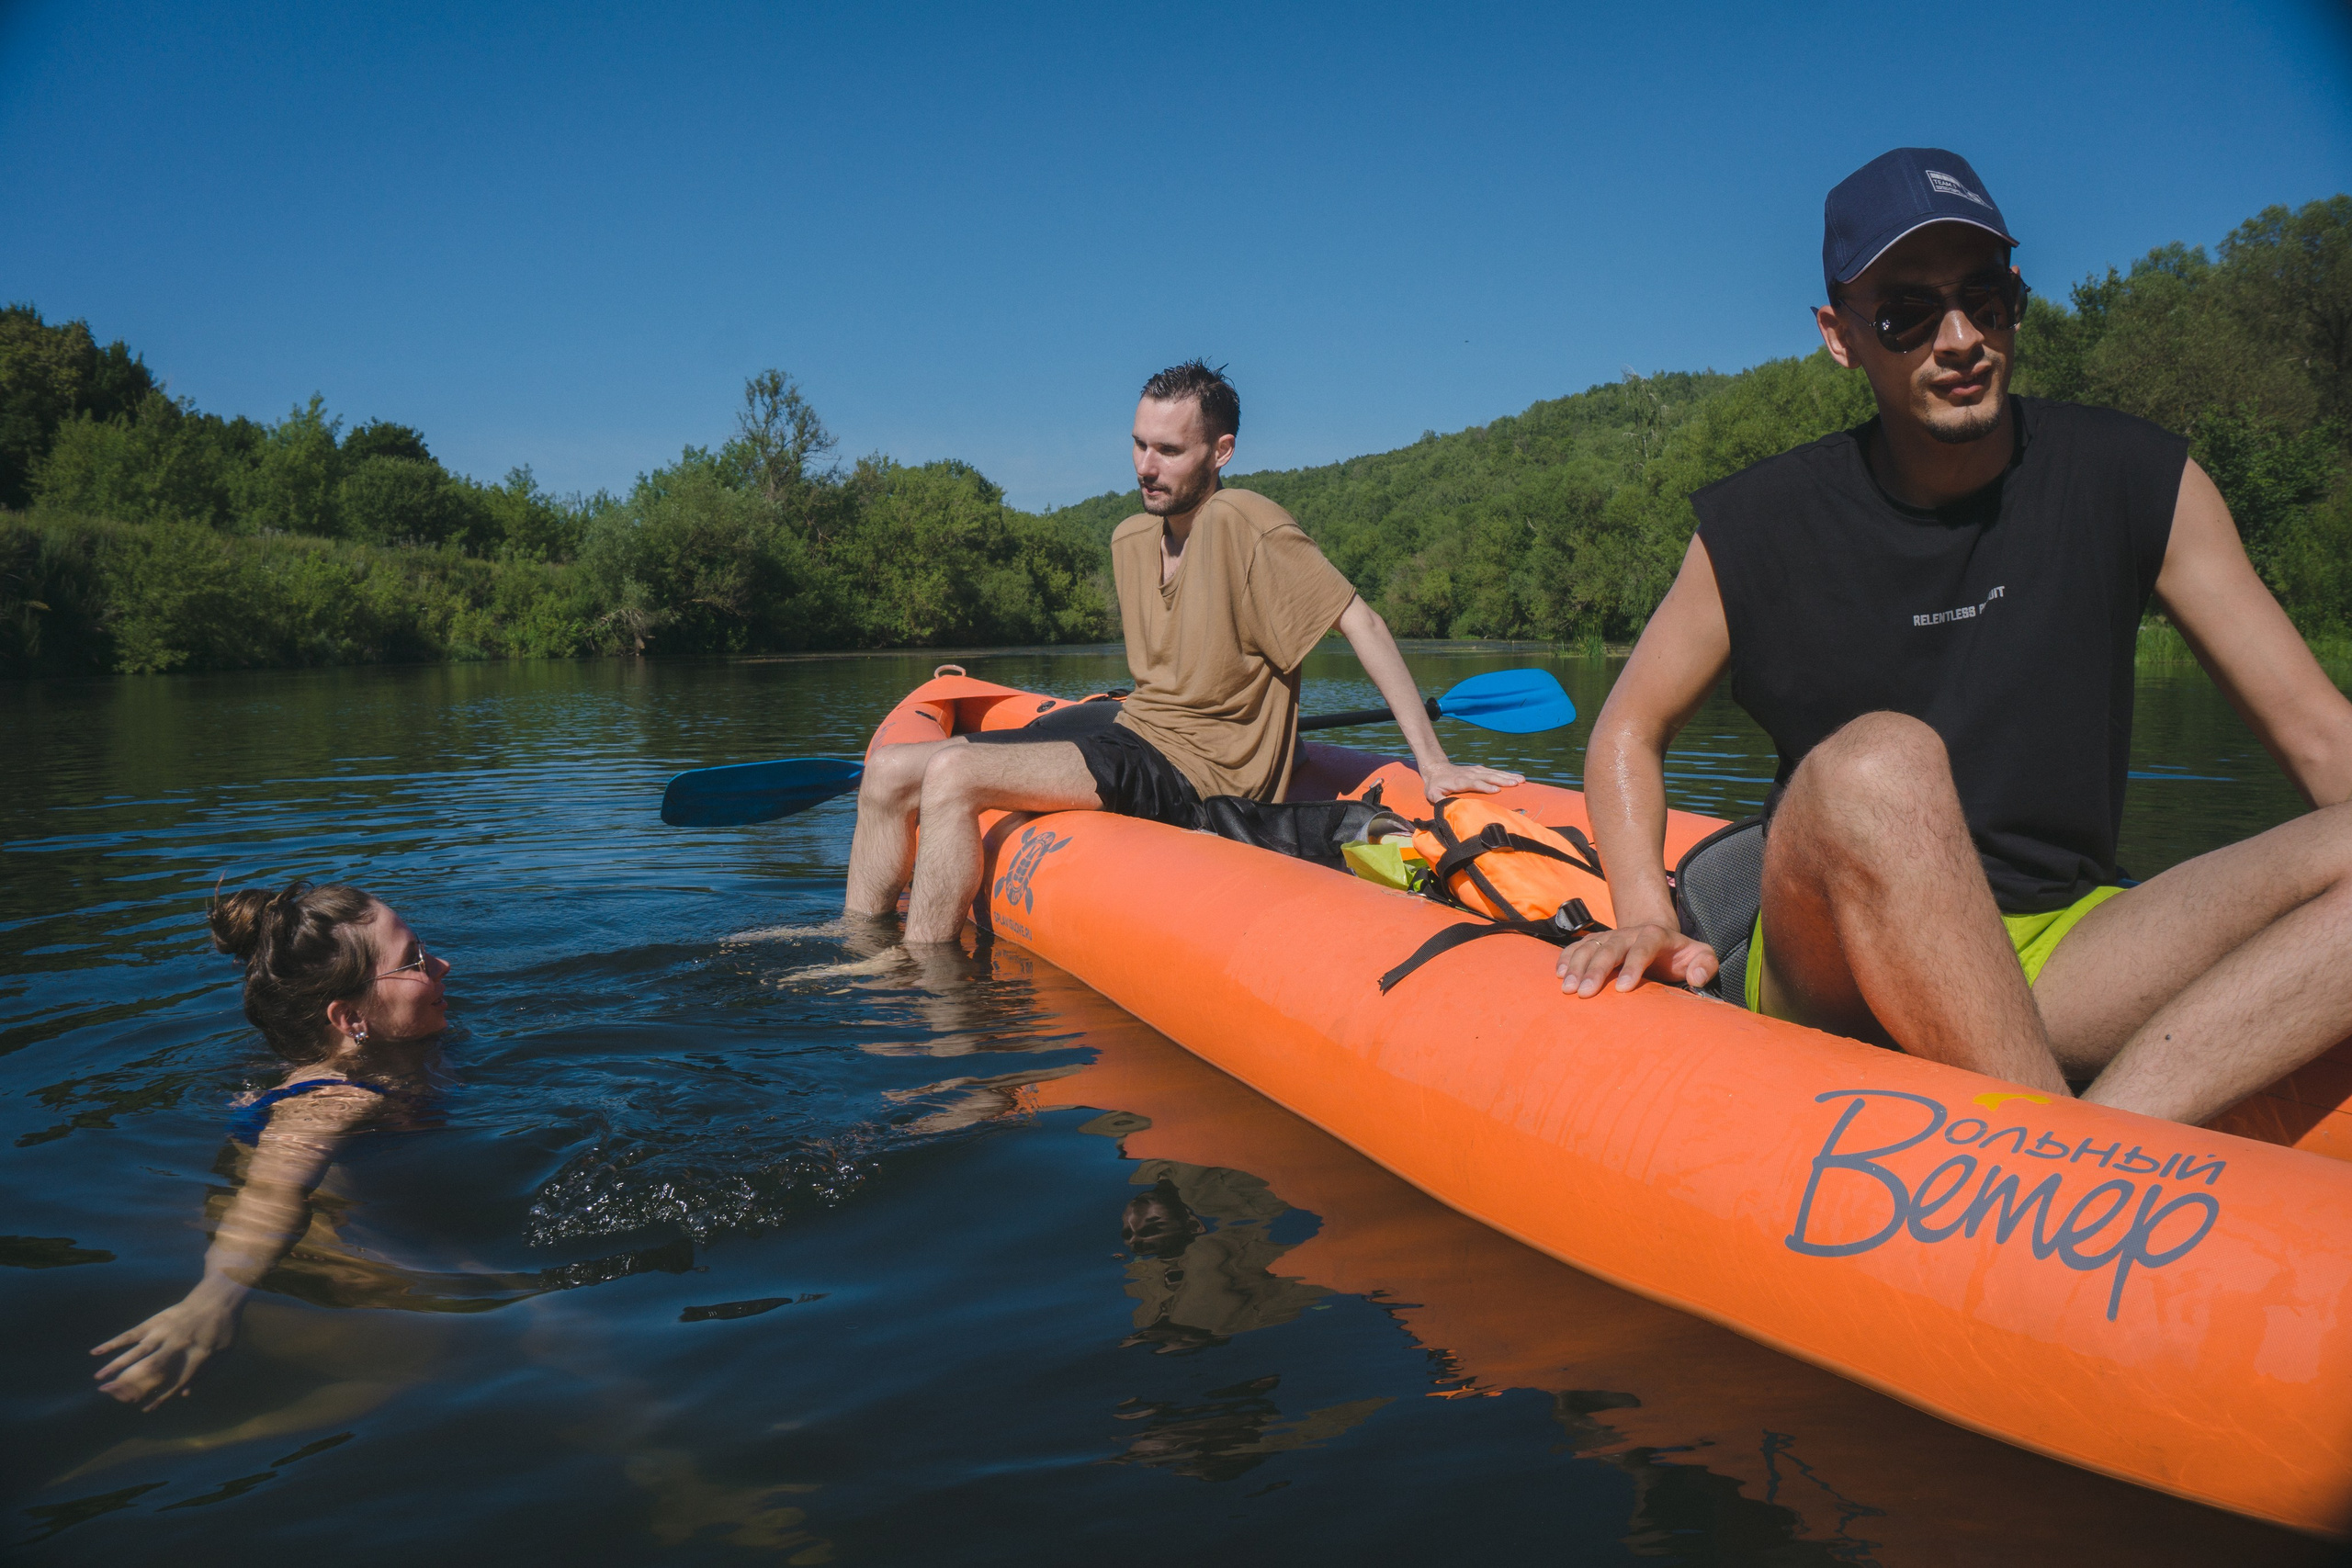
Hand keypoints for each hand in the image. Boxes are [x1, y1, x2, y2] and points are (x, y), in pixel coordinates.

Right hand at [91, 1290, 243, 1410]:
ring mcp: (162, 1332)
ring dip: (116, 1367)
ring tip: (99, 1382)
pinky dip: (113, 1343)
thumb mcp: (223, 1353)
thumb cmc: (224, 1328)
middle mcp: (176, 1346)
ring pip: (135, 1353)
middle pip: (150, 1369)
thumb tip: (183, 1395)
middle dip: (130, 1384)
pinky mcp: (154, 1322)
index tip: (144, 1409)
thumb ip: (204, 1374)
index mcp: (195, 1356)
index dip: (159, 1396)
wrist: (219, 1296)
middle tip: (112, 1398)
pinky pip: (130, 1334)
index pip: (173, 1382)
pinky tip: (95, 1352)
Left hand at [1421, 761, 1523, 802]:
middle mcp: (1470, 774)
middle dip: (1502, 780)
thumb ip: (1439, 801)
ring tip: (1521, 780)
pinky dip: (1506, 774)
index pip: (1474, 783)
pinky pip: (1494, 772)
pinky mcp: (1479, 770)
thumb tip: (1446, 809)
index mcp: (1460, 781)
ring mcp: (1476, 771)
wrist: (1436, 768)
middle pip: (1488, 776)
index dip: (1485, 786)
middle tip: (1516, 784)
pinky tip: (1517, 777)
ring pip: (1494, 773)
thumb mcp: (1432, 794)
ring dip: (1508, 776)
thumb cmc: (1435, 785)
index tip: (1496, 790)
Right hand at [1556, 922, 1716, 996]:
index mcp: (1656, 935)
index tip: (1624, 990)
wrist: (1657, 936)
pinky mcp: (1596, 943)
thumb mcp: (1702, 956)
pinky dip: (1566, 959)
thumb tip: (1695, 979)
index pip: (1644, 946)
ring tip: (1567, 989)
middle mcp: (1629, 933)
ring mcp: (1610, 937)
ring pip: (1590, 946)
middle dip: (1596, 970)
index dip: (1633, 965)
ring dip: (1576, 966)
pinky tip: (1559, 975)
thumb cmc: (1680, 955)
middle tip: (1584, 993)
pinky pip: (1577, 947)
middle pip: (1610, 947)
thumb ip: (1705, 966)